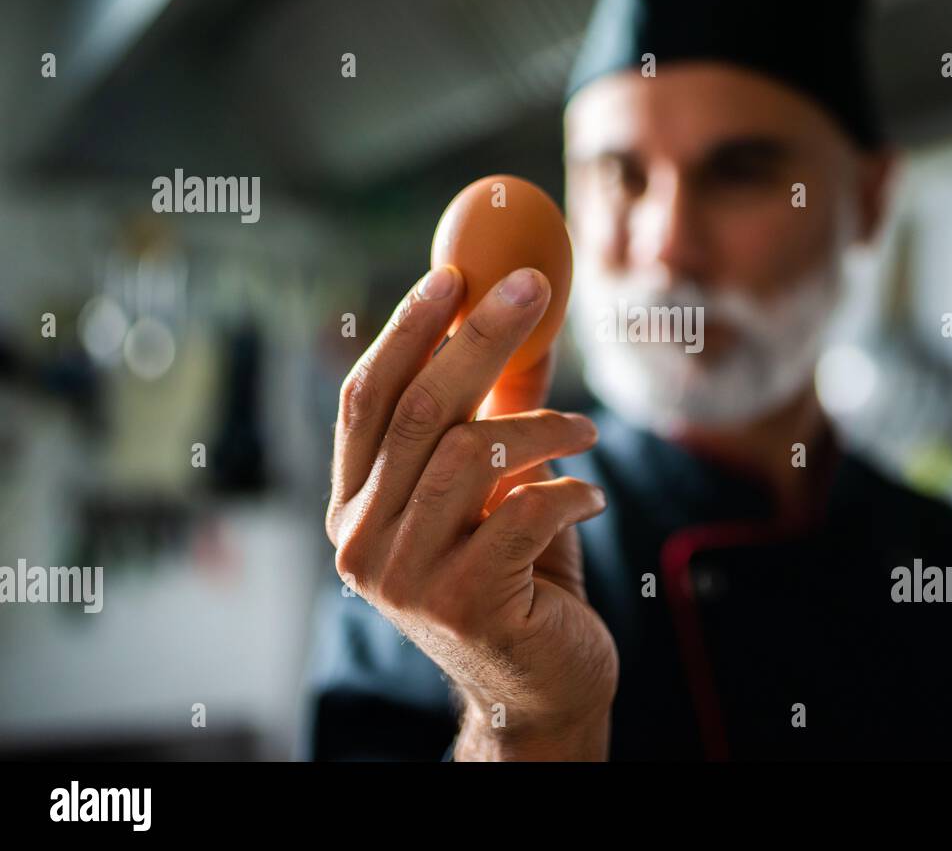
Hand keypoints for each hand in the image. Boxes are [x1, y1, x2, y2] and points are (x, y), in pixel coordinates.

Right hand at [326, 265, 617, 759]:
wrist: (540, 685)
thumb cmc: (518, 574)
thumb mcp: (500, 483)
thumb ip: (497, 407)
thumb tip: (521, 312)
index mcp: (354, 505)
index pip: (366, 398)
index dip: (406, 329)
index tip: (455, 272)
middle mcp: (360, 542)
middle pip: (417, 411)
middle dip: (477, 338)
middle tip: (532, 287)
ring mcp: (404, 579)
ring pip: (470, 454)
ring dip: (544, 425)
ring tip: (589, 429)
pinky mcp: (461, 604)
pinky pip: (523, 511)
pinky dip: (569, 489)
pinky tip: (591, 496)